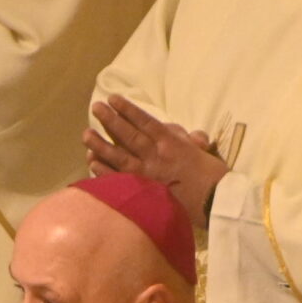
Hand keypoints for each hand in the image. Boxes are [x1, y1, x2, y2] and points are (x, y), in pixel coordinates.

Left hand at [83, 97, 226, 228]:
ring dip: (101, 144)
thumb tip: (192, 136)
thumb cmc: (212, 177)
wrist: (215, 203)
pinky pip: (119, 179)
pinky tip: (91, 161)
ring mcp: (147, 176)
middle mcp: (156, 156)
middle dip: (111, 120)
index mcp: (171, 142)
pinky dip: (104, 171)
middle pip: (129, 135)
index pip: (145, 122)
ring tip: (86, 134)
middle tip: (96, 107)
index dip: (128, 110)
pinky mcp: (143, 193)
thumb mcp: (202, 152)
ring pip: (119, 156)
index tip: (113, 99)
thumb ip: (191, 140)